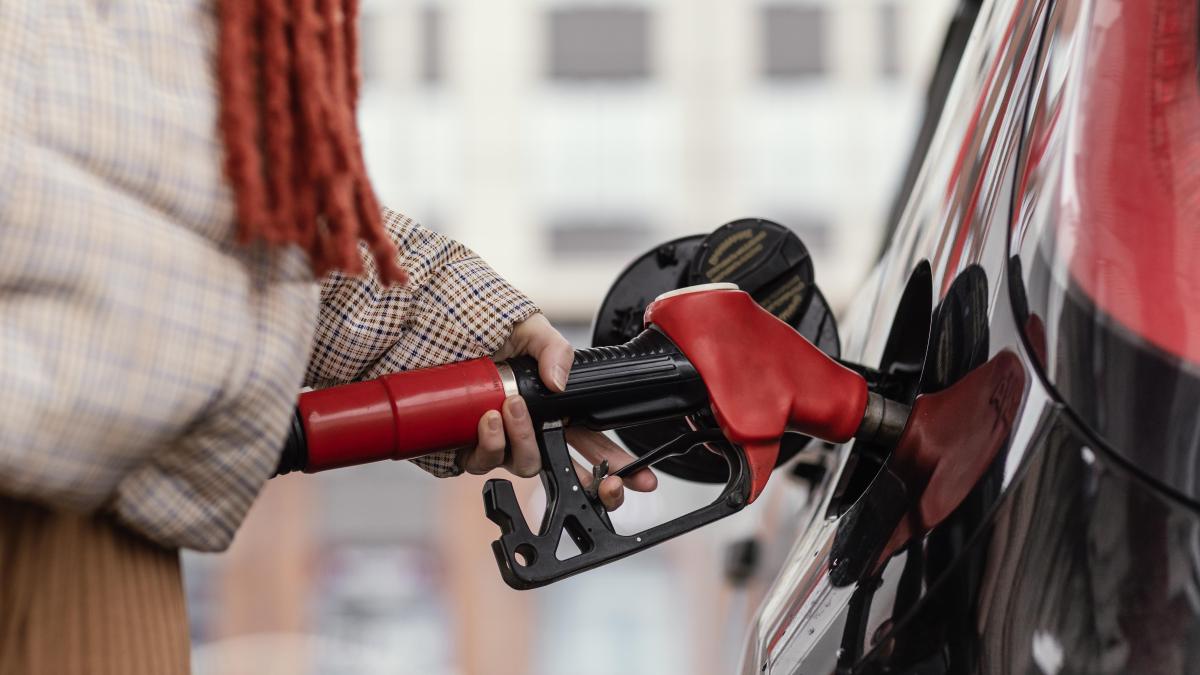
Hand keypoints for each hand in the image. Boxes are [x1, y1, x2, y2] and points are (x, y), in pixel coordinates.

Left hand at [457, 314, 657, 509]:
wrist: (433, 332)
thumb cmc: (484, 332)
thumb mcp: (529, 328)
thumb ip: (554, 348)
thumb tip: (559, 382)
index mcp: (555, 409)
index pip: (593, 441)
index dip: (617, 464)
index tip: (641, 480)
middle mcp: (531, 430)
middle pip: (565, 468)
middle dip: (587, 479)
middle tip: (582, 460)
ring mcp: (502, 443)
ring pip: (527, 464)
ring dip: (523, 439)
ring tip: (511, 407)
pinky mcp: (470, 449)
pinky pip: (486, 463)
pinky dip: (491, 443)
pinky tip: (489, 420)